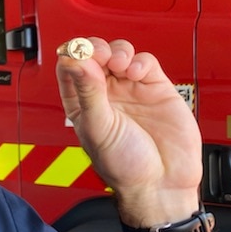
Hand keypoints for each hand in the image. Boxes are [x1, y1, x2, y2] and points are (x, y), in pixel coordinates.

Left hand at [55, 38, 200, 225]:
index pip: (69, 68)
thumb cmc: (123, 166)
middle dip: (95, 48)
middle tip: (99, 53)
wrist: (160, 183)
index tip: (76, 52)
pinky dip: (140, 61)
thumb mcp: (97, 127)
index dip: (72, 55)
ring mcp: (130, 89)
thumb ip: (88, 92)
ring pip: (119, 53)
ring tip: (119, 63)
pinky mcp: (156, 88)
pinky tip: (136, 73)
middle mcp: (104, 93)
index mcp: (81, 103)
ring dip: (117, 51)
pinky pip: (145, 63)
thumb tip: (74, 61)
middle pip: (94, 55)